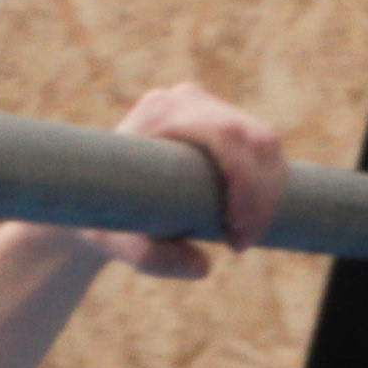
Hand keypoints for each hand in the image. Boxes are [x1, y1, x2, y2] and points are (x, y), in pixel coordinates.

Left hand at [86, 83, 285, 281]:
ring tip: (242, 238)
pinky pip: (264, 152)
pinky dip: (269, 189)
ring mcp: (208, 108)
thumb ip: (150, 258)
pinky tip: (251, 222)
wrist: (97, 198)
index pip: (226, 135)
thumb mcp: (114, 243)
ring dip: (270, 195)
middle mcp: (188, 101)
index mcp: (161, 112)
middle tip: (241, 243)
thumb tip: (203, 267)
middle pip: (255, 137)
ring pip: (266, 145)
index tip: (237, 232)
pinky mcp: (223, 125)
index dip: (246, 183)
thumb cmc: (101, 218)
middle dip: (262, 196)